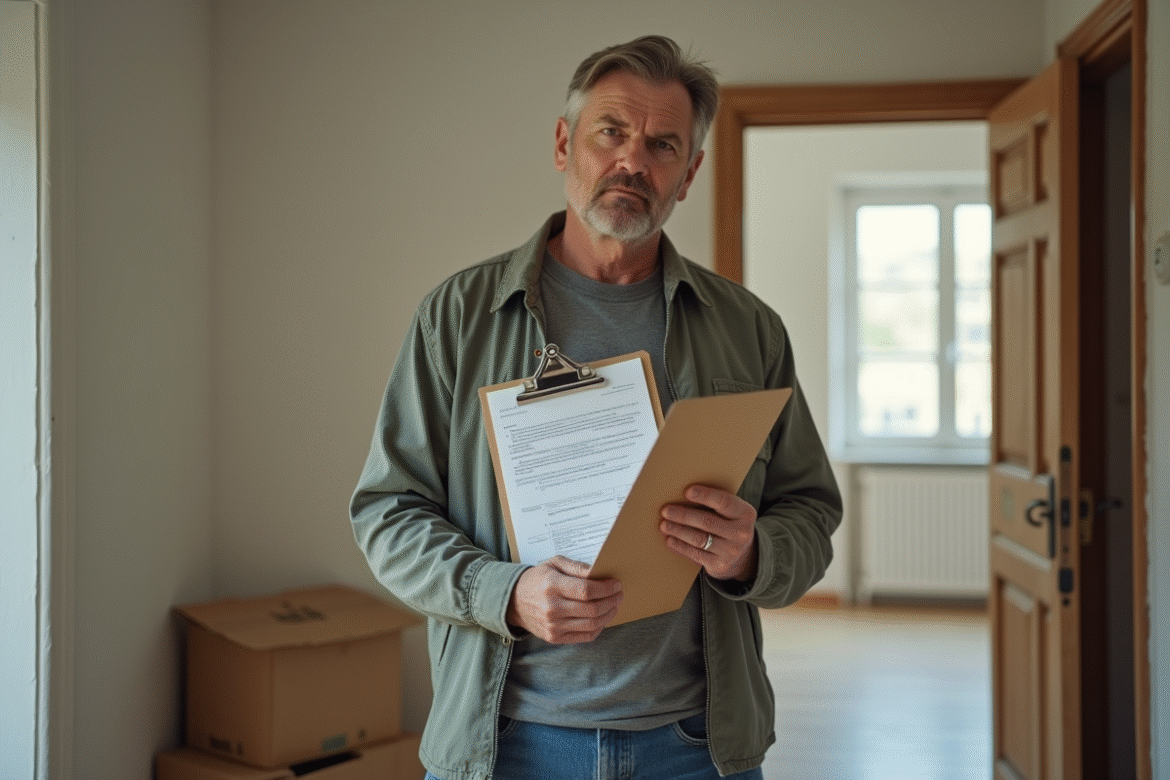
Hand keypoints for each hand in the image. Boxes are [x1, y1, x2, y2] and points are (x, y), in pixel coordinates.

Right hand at [506, 556, 622, 643]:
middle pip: (592, 609)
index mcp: (552, 585)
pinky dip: (599, 627)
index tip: (616, 584)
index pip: (586, 590)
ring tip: (614, 605)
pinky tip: (603, 618)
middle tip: (619, 594)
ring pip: (591, 624)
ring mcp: (553, 625)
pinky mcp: (555, 637)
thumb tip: (598, 572)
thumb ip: (577, 567)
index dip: (606, 588)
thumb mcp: (554, 563)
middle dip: (611, 601)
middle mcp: (552, 608)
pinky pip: (585, 636)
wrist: (514, 601)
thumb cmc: (538, 579)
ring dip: (609, 614)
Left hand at [660, 484, 757, 581]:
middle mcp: (741, 533)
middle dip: (683, 515)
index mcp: (745, 514)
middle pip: (707, 521)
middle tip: (665, 510)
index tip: (687, 491)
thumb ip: (715, 503)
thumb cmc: (729, 525)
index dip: (705, 495)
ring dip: (678, 530)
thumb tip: (683, 495)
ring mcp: (731, 551)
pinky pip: (695, 553)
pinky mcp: (719, 565)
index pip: (724, 501)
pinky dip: (680, 546)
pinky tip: (670, 539)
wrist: (741, 556)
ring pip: (698, 539)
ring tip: (664, 524)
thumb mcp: (731, 512)